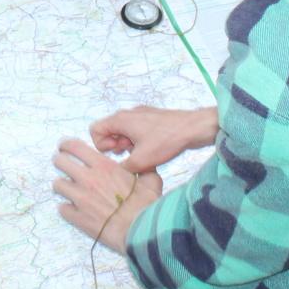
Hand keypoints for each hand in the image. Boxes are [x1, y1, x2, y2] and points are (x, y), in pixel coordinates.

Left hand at [53, 138, 161, 254]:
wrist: (140, 232)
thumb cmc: (146, 206)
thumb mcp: (151, 181)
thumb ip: (144, 168)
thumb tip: (145, 163)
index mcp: (103, 166)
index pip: (74, 147)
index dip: (66, 145)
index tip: (64, 148)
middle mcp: (88, 179)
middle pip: (60, 162)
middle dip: (60, 162)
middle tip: (64, 166)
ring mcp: (80, 198)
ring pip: (57, 184)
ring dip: (62, 185)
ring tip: (68, 189)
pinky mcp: (78, 217)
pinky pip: (62, 208)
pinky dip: (66, 208)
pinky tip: (73, 209)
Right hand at [91, 105, 217, 172]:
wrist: (193, 128)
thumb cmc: (166, 141)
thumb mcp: (141, 161)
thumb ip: (122, 168)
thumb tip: (115, 174)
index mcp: (121, 119)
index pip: (95, 130)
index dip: (100, 145)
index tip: (116, 154)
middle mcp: (128, 113)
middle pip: (108, 130)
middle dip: (114, 146)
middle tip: (128, 156)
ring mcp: (141, 114)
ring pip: (123, 131)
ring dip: (126, 144)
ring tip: (139, 155)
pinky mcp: (151, 118)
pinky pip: (135, 129)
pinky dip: (137, 140)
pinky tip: (149, 150)